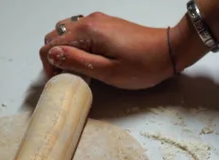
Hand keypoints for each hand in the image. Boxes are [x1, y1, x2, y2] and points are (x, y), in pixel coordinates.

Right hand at [40, 12, 174, 89]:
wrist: (169, 51)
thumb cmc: (141, 66)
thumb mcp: (106, 71)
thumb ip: (76, 62)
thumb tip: (51, 55)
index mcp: (87, 31)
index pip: (51, 45)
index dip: (50, 65)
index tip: (61, 81)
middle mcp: (89, 21)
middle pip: (55, 35)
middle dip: (54, 57)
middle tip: (68, 77)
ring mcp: (98, 21)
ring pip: (67, 33)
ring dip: (65, 50)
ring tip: (78, 69)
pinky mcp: (106, 25)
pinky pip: (80, 32)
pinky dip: (76, 46)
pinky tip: (88, 61)